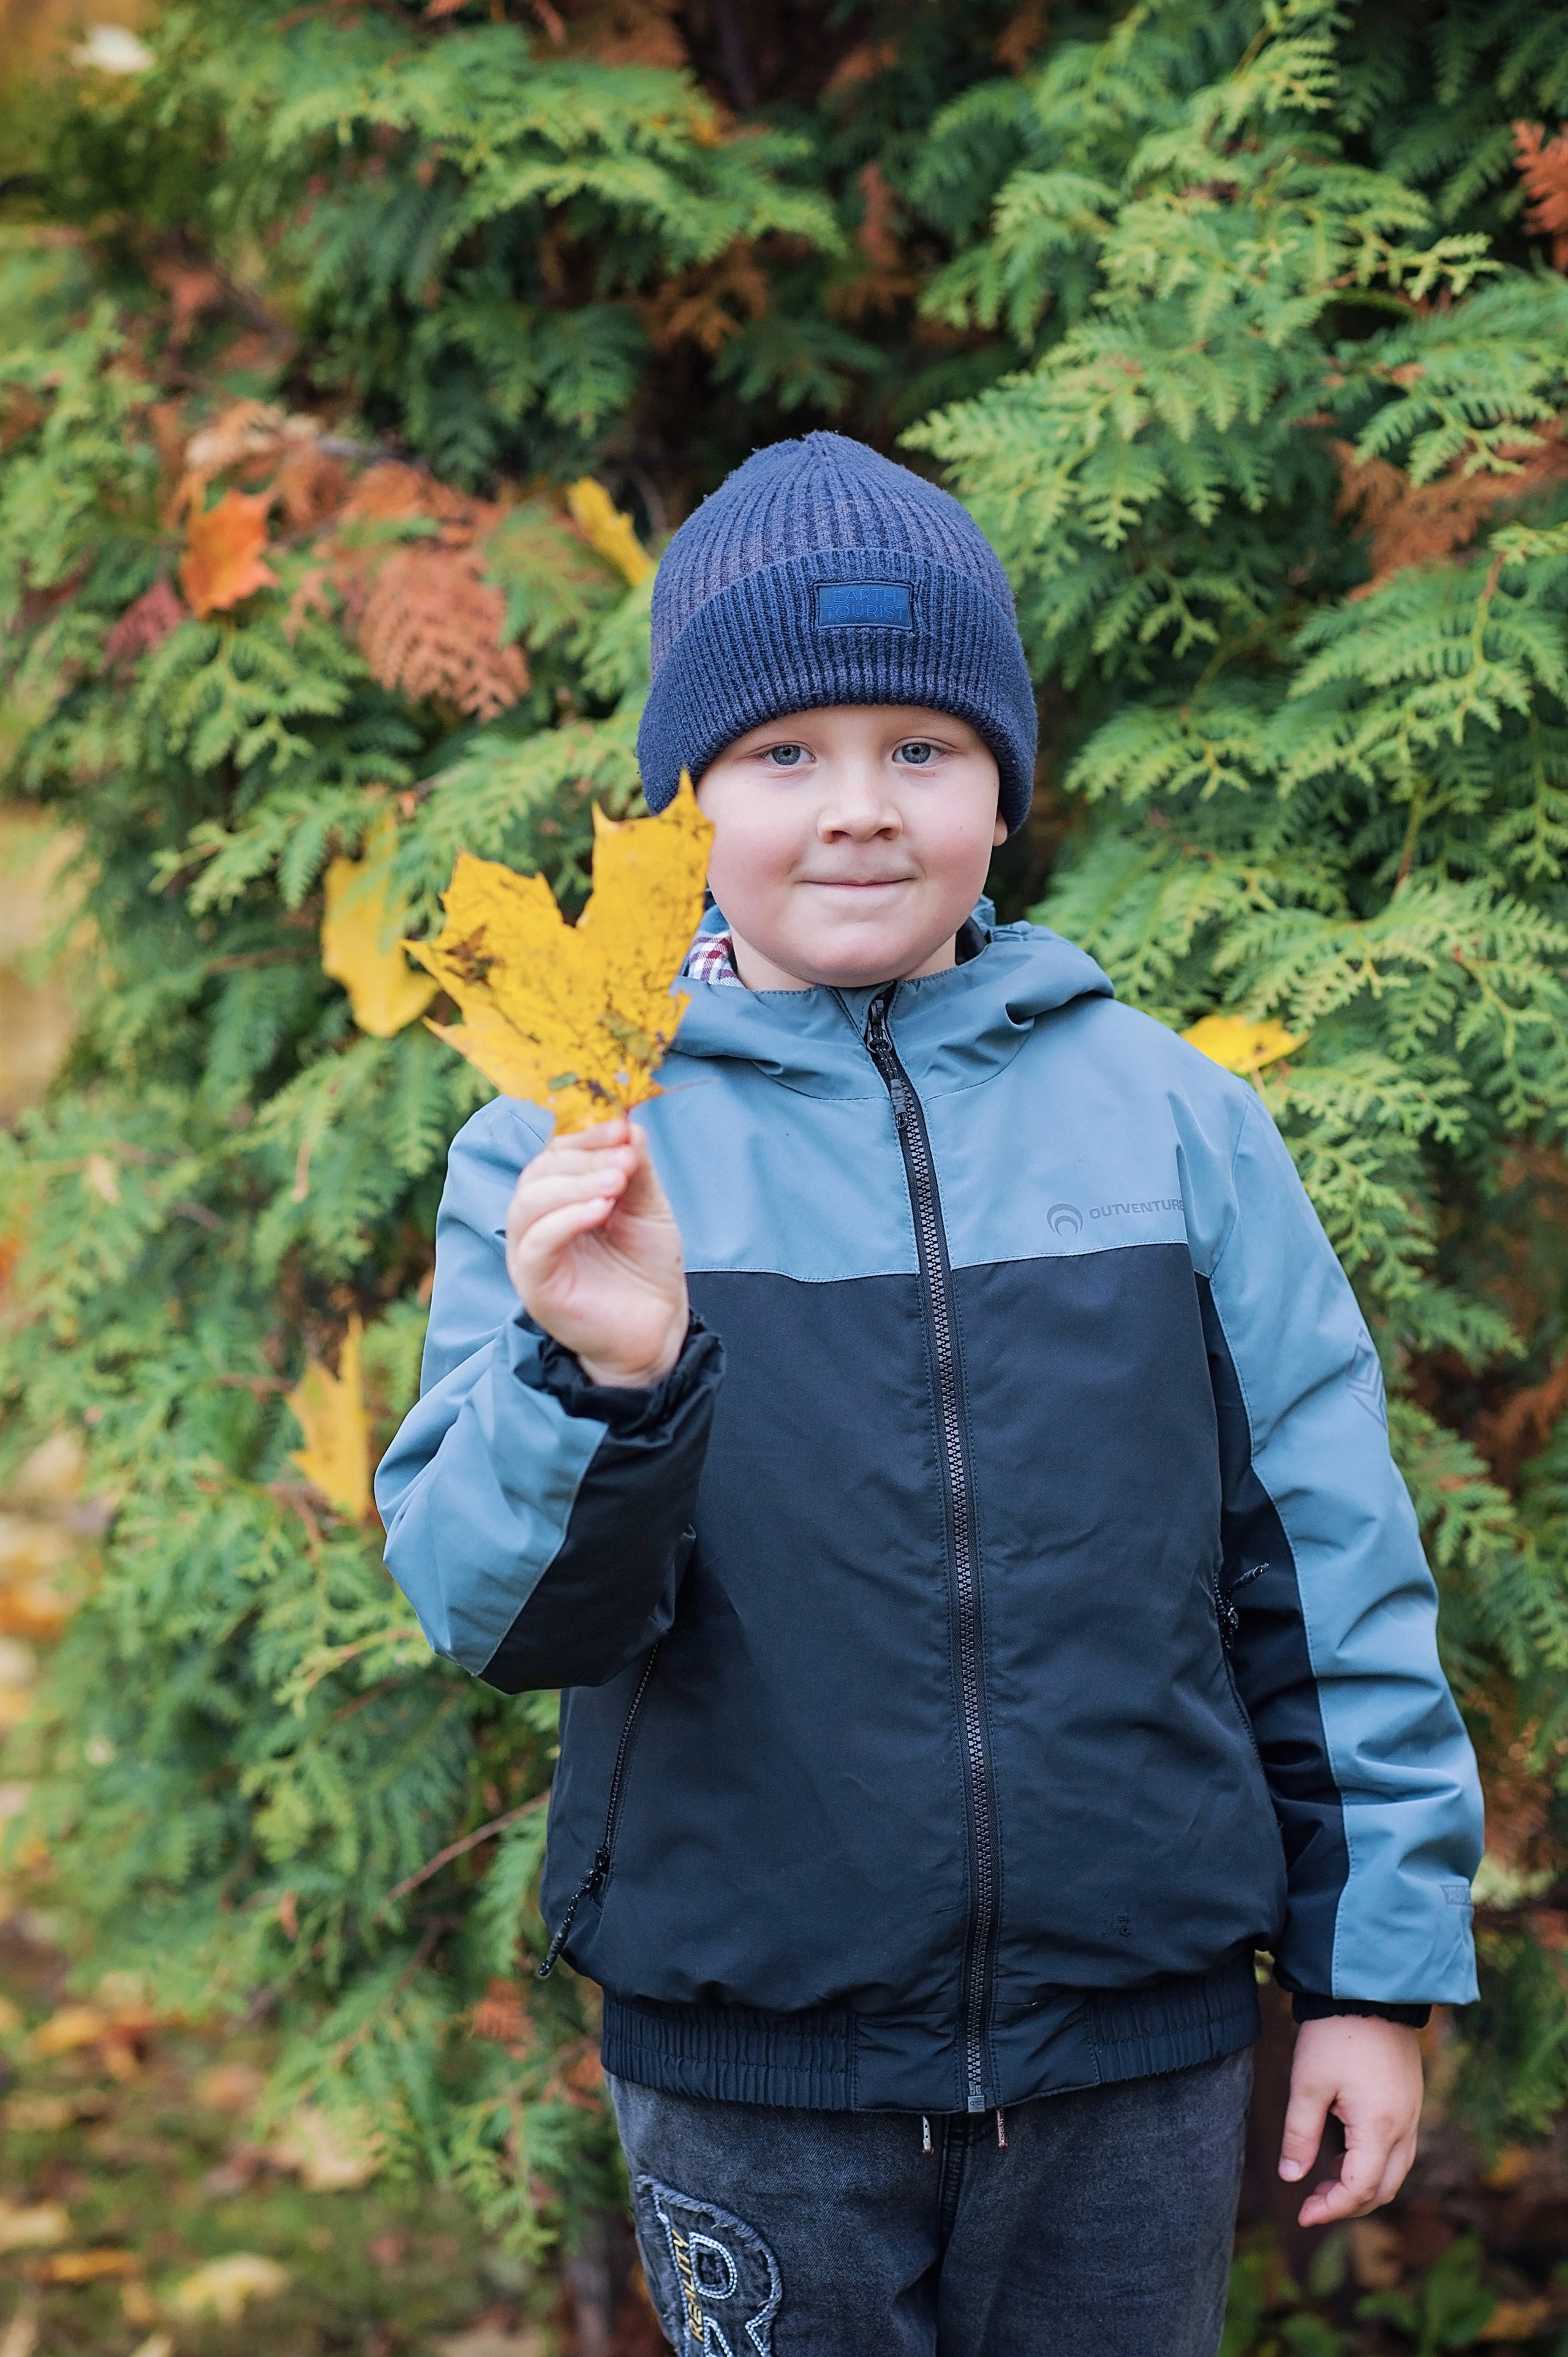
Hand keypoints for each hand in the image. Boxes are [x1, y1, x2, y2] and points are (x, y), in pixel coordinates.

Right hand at [505, 1116, 687, 1389]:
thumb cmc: (646, 1268)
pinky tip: (601, 1210)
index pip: (555, 1153)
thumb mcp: (648, 1209)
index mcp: (559, 1199)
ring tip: (616, 1183)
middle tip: (625, 1162)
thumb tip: (629, 1125)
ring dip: (574, 1184)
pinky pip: (537, 1243)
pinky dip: (566, 1219)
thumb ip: (637, 1171)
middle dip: (584, 1159)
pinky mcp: (535, 1284)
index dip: (586, 1137)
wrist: (656, 1329)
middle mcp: (537, 1222)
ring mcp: (530, 1254)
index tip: (622, 1129)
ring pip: (529, 1203)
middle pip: (539, 1173)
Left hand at [1279, 2015, 1423, 2226]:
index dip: (1331, 2209)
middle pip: (1383, 2189)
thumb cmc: (1334, 2035)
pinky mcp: (1411, 2102)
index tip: (1301, 2214)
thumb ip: (1299, 2135)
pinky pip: (1399, 2150)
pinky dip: (1374, 2164)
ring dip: (1362, 2186)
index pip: (1359, 2190)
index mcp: (1379, 2127)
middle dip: (1348, 2204)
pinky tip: (1345, 2152)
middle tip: (1311, 2203)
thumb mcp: (1307, 2084)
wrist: (1370, 1990)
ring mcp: (1412, 2115)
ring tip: (1324, 2180)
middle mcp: (1405, 2128)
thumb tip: (1291, 2178)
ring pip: (1394, 2172)